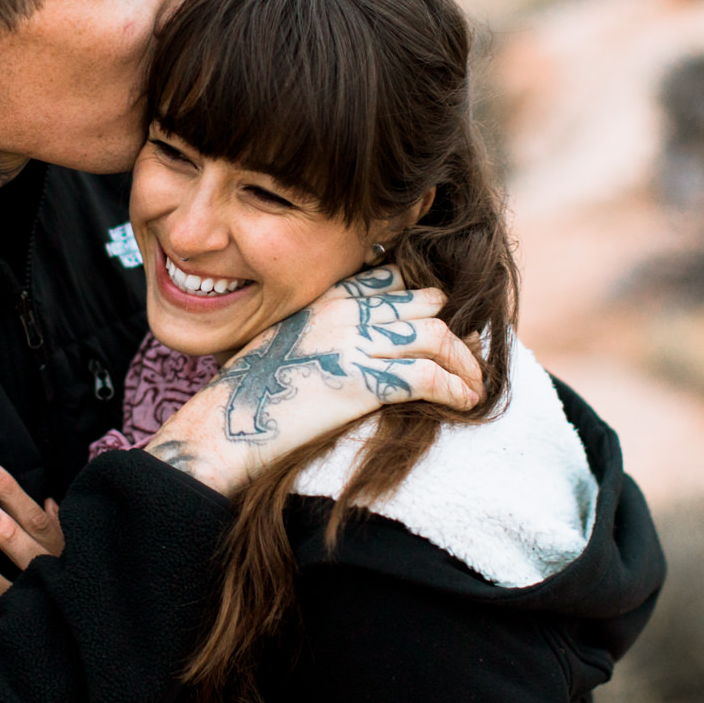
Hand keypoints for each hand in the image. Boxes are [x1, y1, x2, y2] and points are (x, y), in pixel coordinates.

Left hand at [0, 460, 62, 629]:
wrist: (93, 642)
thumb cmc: (79, 586)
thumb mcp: (77, 553)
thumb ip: (59, 529)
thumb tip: (49, 501)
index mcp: (60, 554)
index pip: (35, 519)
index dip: (11, 493)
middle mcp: (49, 580)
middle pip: (26, 551)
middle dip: (4, 531)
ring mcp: (34, 611)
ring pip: (7, 591)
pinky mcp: (19, 639)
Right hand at [144, 266, 482, 495]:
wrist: (226, 424)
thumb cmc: (250, 393)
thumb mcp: (285, 343)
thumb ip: (323, 333)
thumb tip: (355, 347)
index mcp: (326, 298)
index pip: (393, 278)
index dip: (428, 299)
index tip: (446, 322)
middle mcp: (344, 312)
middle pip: (426, 303)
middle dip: (457, 329)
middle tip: (472, 355)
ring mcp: (354, 343)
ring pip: (437, 336)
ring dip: (467, 361)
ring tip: (477, 383)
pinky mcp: (362, 381)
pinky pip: (428, 376)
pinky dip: (456, 388)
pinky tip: (467, 401)